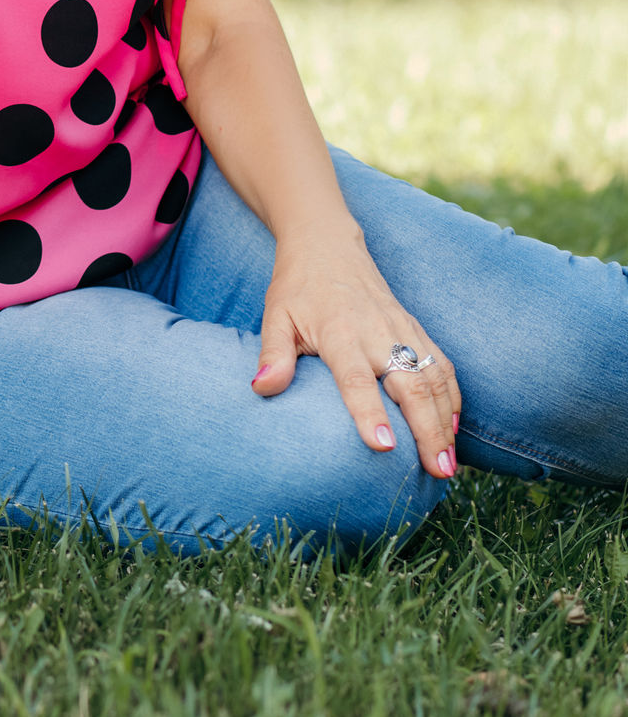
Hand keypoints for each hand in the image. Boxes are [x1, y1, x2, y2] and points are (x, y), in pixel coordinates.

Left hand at [252, 220, 460, 478]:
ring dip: (446, 421)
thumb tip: (261, 388)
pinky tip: (454, 427)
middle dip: (427, 430)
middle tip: (437, 472)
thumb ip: (273, 354)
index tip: (385, 448)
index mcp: (340, 332)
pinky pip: (442, 363)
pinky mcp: (415, 326)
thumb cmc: (297, 287)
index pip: (357, 379)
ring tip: (448, 464)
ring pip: (433, 376)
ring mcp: (401, 328)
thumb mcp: (276, 316)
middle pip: (410, 384)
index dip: (370, 414)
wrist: (327, 245)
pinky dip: (453, 396)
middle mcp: (377, 331)